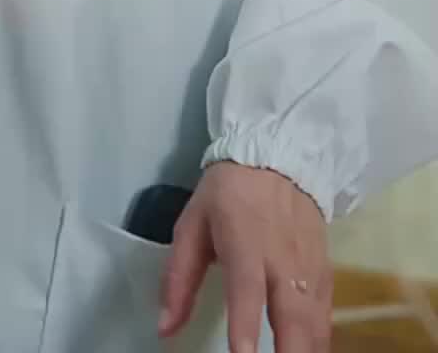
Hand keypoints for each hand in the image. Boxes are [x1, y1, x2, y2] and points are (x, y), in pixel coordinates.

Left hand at [158, 162, 332, 352]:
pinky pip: (326, 314)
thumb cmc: (228, 194)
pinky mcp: (325, 271)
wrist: (276, 156)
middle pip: (292, 316)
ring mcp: (309, 267)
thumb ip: (178, 278)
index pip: (247, 292)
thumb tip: (164, 329)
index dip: (245, 328)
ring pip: (314, 322)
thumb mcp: (192, 224)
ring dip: (306, 351)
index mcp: (245, 244)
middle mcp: (282, 260)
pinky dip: (320, 340)